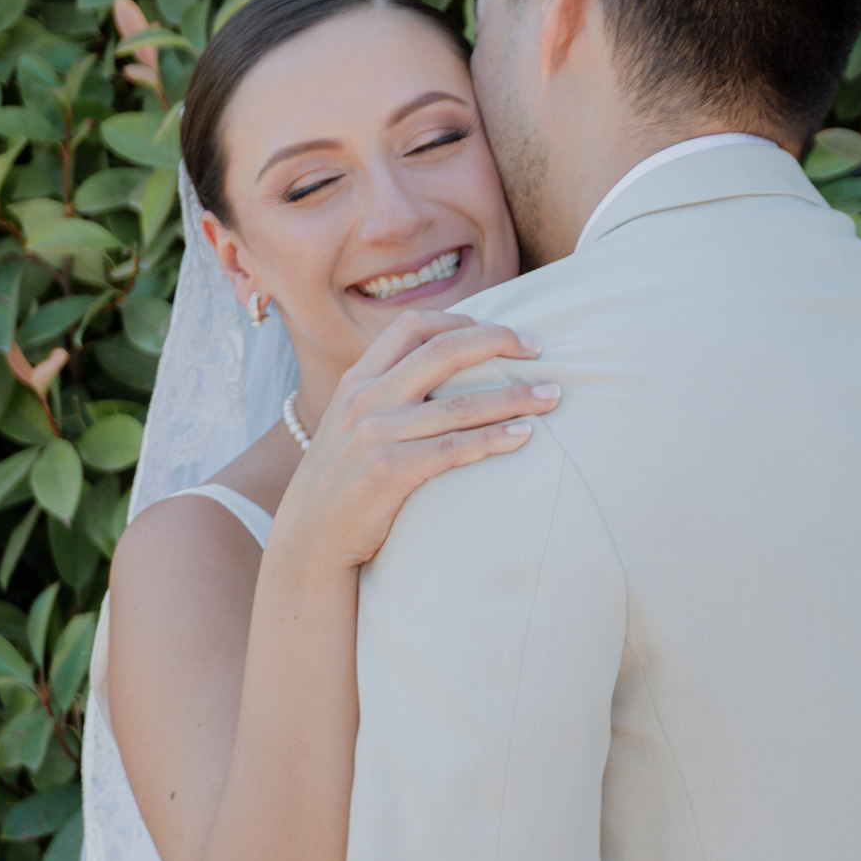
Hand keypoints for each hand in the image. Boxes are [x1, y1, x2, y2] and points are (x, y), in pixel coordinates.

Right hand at [274, 311, 558, 570]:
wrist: (309, 539)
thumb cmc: (343, 481)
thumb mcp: (350, 423)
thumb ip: (386, 394)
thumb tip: (443, 372)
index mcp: (358, 379)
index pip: (414, 326)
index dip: (463, 321)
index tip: (502, 332)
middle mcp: (365, 399)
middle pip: (443, 351)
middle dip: (498, 342)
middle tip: (539, 349)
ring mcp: (375, 434)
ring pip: (459, 403)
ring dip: (513, 397)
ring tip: (551, 397)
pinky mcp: (388, 472)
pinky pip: (454, 448)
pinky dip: (495, 438)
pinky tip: (525, 436)